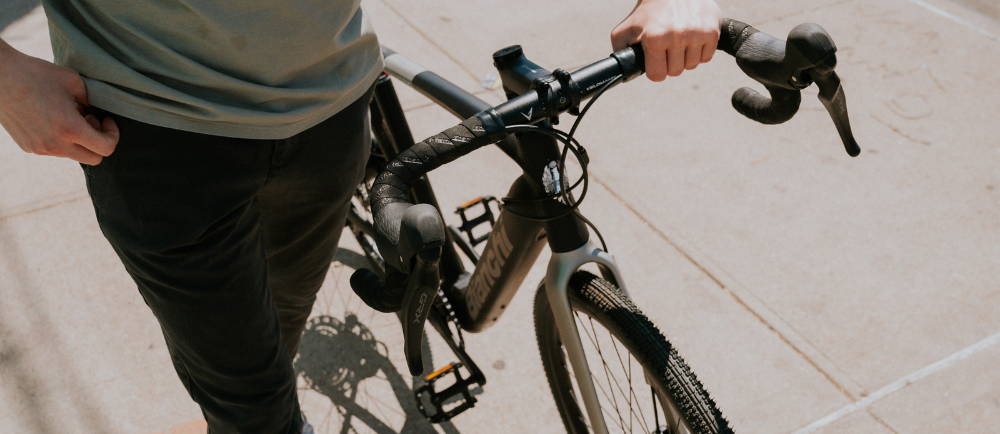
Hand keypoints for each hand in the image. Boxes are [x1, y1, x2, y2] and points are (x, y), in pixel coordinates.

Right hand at [0, 42, 117, 165]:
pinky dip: (61, 139)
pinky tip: (52, 118)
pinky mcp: (28, 147)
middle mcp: (55, 145)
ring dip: (79, 140)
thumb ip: (92, 102)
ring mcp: (40, 149)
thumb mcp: (75, 82)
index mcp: (70, 129)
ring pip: (73, 154)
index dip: (113, 135)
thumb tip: (97, 114)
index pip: (106, 149)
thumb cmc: (37, 74)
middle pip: (93, 159)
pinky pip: (55, 150)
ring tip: (69, 115)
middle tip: (90, 119)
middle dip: (98, 141)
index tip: (105, 119)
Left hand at [611, 0, 720, 81]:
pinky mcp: (711, 31)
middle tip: (667, 47)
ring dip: (685, 57)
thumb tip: (625, 73)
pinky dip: (699, 52)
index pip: (657, 75)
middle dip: (670, 63)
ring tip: (678, 40)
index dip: (655, 69)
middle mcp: (677, 36)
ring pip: (691, 65)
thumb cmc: (648, 12)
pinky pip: (706, 57)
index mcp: (654, 38)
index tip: (655, 60)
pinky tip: (691, 38)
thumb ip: (621, 52)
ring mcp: (696, 33)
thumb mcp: (626, 30)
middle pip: (675, 72)